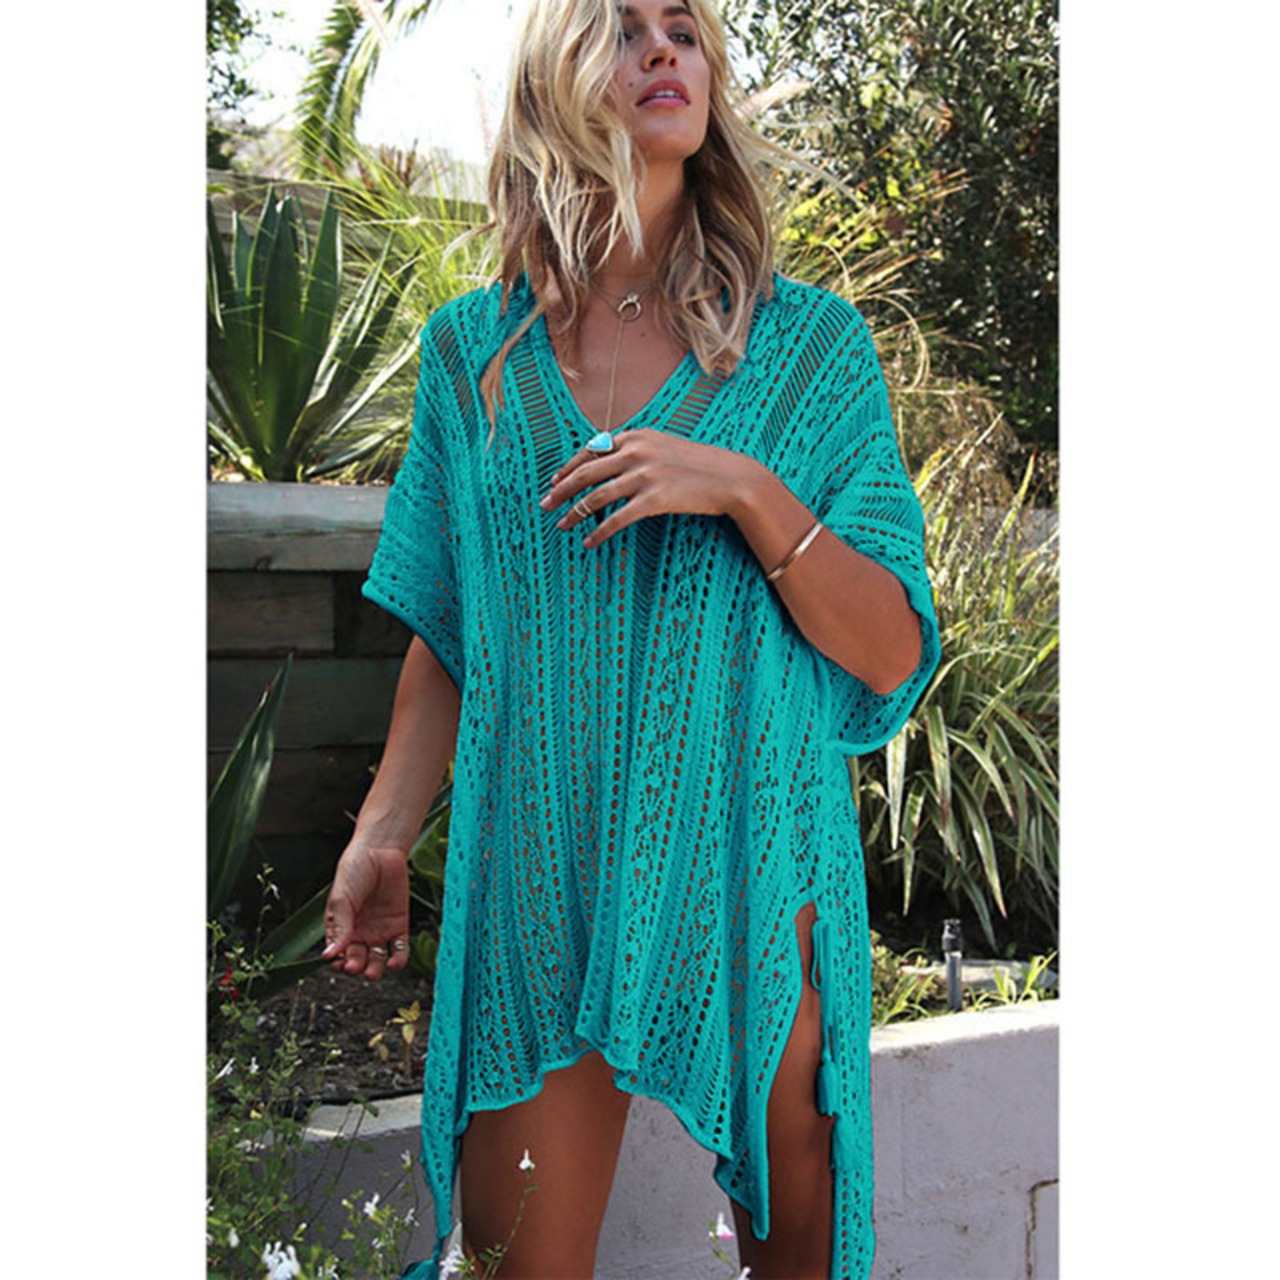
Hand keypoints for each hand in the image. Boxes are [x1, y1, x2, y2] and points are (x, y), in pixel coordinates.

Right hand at [322, 843, 410, 980]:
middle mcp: (360, 933)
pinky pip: (400, 950)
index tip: (339, 963)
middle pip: (357, 960)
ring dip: (375, 969)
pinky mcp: (399, 926)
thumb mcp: (342, 899)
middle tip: (355, 966)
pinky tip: (394, 963)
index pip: (338, 954)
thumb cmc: (355, 870)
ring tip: (372, 970)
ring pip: (377, 960)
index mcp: (341, 927)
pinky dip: (398, 960)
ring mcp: (380, 931)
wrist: (380, 851)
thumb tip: (329, 955)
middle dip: (355, 967)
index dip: (338, 962)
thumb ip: (340, 927)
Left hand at [539, 429, 763, 548]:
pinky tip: (588, 542)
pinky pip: (617, 519)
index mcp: (637, 436)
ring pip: (595, 496)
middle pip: (585, 472)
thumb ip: (639, 451)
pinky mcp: (654, 499)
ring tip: (561, 525)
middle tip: (544, 504)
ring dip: (573, 512)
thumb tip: (614, 464)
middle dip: (560, 490)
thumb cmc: (700, 465)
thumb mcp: (666, 447)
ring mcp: (644, 475)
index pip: (591, 450)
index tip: (555, 480)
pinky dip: (599, 532)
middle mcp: (636, 452)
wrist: (732, 477)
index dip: (569, 467)